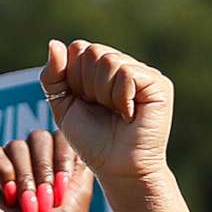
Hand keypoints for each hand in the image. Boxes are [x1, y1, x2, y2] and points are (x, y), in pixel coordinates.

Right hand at [0, 133, 95, 211]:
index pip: (60, 137)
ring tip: (28, 208)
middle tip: (46, 202)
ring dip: (26, 179)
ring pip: (16, 145)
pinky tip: (8, 197)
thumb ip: (82, 163)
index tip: (63, 189)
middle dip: (44, 171)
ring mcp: (9, 168)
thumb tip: (74, 137)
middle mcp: (33, 163)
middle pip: (38, 137)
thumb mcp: (81, 195)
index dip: (62, 157)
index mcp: (57, 166)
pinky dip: (3, 173)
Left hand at [39, 40, 171, 189]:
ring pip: (108, 61)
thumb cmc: (93, 141)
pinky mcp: (158, 83)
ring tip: (116, 113)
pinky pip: (126, 72)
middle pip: (92, 51)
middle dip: (88, 86)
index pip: (78, 48)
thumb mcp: (64, 107)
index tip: (85, 102)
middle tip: (102, 109)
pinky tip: (129, 114)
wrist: (117, 168)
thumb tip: (54, 42)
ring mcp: (142, 73)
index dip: (74, 78)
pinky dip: (120, 97)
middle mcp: (123, 65)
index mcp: (102, 68)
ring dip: (104, 94)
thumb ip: (53, 76)